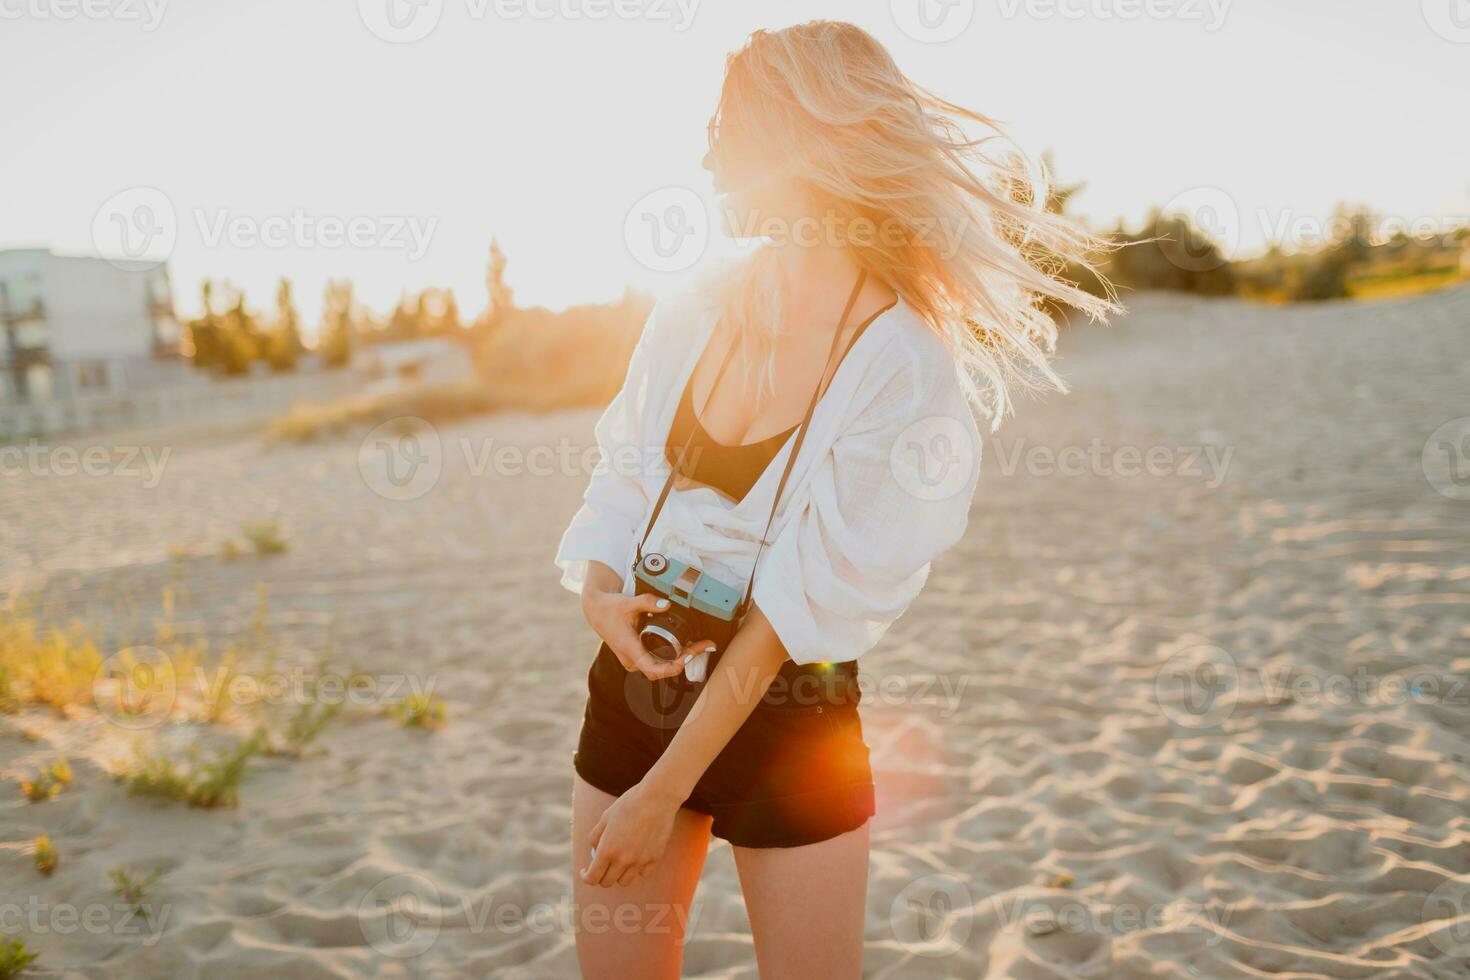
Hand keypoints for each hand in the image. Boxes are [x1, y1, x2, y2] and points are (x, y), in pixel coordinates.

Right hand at [581, 580, 713, 681]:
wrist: (597, 611)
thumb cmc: (610, 609)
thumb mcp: (628, 602)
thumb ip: (647, 601)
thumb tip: (667, 604)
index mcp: (629, 649)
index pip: (653, 670)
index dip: (673, 668)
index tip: (688, 655)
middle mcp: (632, 659)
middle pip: (663, 669)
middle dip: (685, 659)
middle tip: (703, 645)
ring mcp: (635, 660)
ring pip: (661, 667)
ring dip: (681, 658)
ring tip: (699, 644)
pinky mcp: (638, 656)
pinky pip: (658, 662)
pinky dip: (672, 655)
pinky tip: (685, 645)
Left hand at [581, 782, 681, 887]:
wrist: (657, 798)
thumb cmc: (629, 804)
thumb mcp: (605, 817)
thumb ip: (595, 837)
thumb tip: (594, 852)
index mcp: (607, 850)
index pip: (592, 878)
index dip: (585, 876)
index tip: (585, 870)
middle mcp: (623, 860)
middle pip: (607, 882)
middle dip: (601, 875)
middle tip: (603, 863)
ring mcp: (640, 861)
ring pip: (624, 882)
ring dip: (619, 874)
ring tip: (620, 860)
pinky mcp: (654, 859)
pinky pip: (643, 874)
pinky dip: (638, 870)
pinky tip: (637, 857)